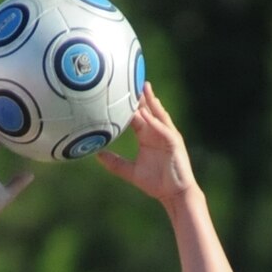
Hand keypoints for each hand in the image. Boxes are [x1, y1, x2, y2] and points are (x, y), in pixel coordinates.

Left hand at [96, 83, 198, 205]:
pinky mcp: (174, 143)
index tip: (117, 90)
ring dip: (151, 101)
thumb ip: (115, 163)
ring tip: (143, 87)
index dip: (128, 104)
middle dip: (141, 95)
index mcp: (147, 136)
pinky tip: (147, 114)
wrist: (174, 195)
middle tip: (131, 76)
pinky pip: (163, 129)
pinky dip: (155, 121)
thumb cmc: (156, 183)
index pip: (136, 115)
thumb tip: (97, 155)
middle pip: (148, 109)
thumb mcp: (131, 172)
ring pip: (158, 114)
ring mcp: (167, 135)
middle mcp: (157, 132)